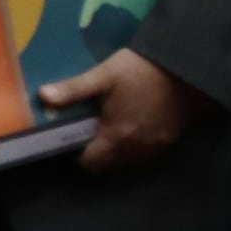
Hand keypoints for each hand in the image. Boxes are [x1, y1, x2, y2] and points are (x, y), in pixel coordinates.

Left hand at [36, 46, 204, 173]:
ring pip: (130, 161)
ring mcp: (156, 145)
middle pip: (111, 165)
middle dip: (100, 154)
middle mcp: (136, 148)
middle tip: (95, 132)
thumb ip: (74, 89)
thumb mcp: (104, 75)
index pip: (91, 163)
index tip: (77, 140)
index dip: (80, 156)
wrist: (186, 66)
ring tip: (116, 130)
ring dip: (120, 152)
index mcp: (116, 136)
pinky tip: (138, 127)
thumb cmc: (141, 69)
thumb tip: (43, 96)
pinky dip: (139, 147)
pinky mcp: (172, 139)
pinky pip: (149, 153)